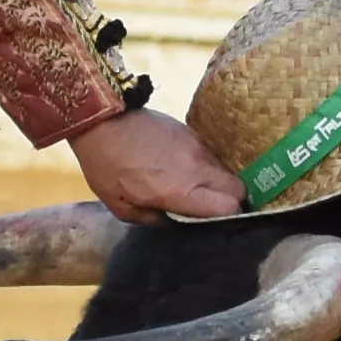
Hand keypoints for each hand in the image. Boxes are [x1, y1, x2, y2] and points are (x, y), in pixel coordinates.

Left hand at [67, 107, 234, 221]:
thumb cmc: (106, 166)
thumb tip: (175, 220)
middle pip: (238, 188)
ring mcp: (197, 146)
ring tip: (197, 188)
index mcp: (180, 191)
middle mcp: (197, 168)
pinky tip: (184, 169)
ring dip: (218, 183)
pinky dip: (205, 167)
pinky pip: (210, 155)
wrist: (102, 119)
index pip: (228, 206)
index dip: (229, 217)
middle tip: (214, 207)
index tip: (217, 221)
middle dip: (233, 200)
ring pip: (226, 170)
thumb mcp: (121, 206)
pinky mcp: (191, 132)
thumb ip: (153, 219)